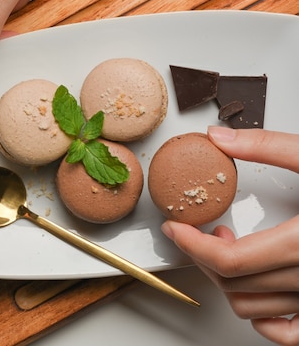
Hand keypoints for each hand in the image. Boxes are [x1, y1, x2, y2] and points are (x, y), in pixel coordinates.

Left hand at [162, 126, 298, 345]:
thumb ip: (269, 147)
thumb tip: (220, 137)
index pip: (230, 262)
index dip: (191, 246)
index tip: (175, 227)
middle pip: (234, 284)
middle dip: (203, 257)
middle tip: (200, 231)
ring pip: (253, 309)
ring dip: (228, 281)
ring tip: (231, 249)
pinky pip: (289, 334)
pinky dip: (264, 319)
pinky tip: (258, 288)